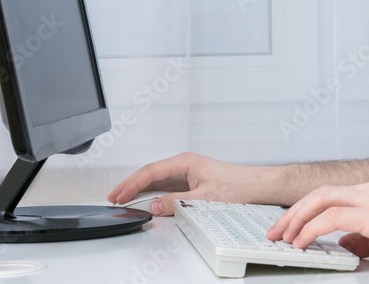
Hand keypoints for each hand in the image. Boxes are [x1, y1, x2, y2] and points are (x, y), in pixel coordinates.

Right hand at [107, 152, 250, 215]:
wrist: (255, 186)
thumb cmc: (237, 186)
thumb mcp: (204, 198)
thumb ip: (177, 202)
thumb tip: (155, 205)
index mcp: (186, 162)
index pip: (151, 171)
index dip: (132, 184)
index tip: (119, 195)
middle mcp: (184, 164)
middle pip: (150, 173)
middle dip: (130, 184)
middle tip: (113, 197)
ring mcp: (187, 172)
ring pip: (156, 179)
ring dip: (140, 188)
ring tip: (123, 198)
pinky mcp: (191, 181)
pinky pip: (166, 185)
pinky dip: (152, 192)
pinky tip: (145, 199)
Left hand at [266, 181, 368, 260]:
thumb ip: (366, 238)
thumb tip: (344, 244)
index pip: (330, 195)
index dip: (306, 209)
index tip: (290, 226)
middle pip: (319, 193)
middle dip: (292, 212)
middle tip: (275, 231)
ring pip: (321, 200)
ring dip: (296, 219)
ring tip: (283, 238)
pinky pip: (333, 218)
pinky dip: (312, 228)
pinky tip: (303, 242)